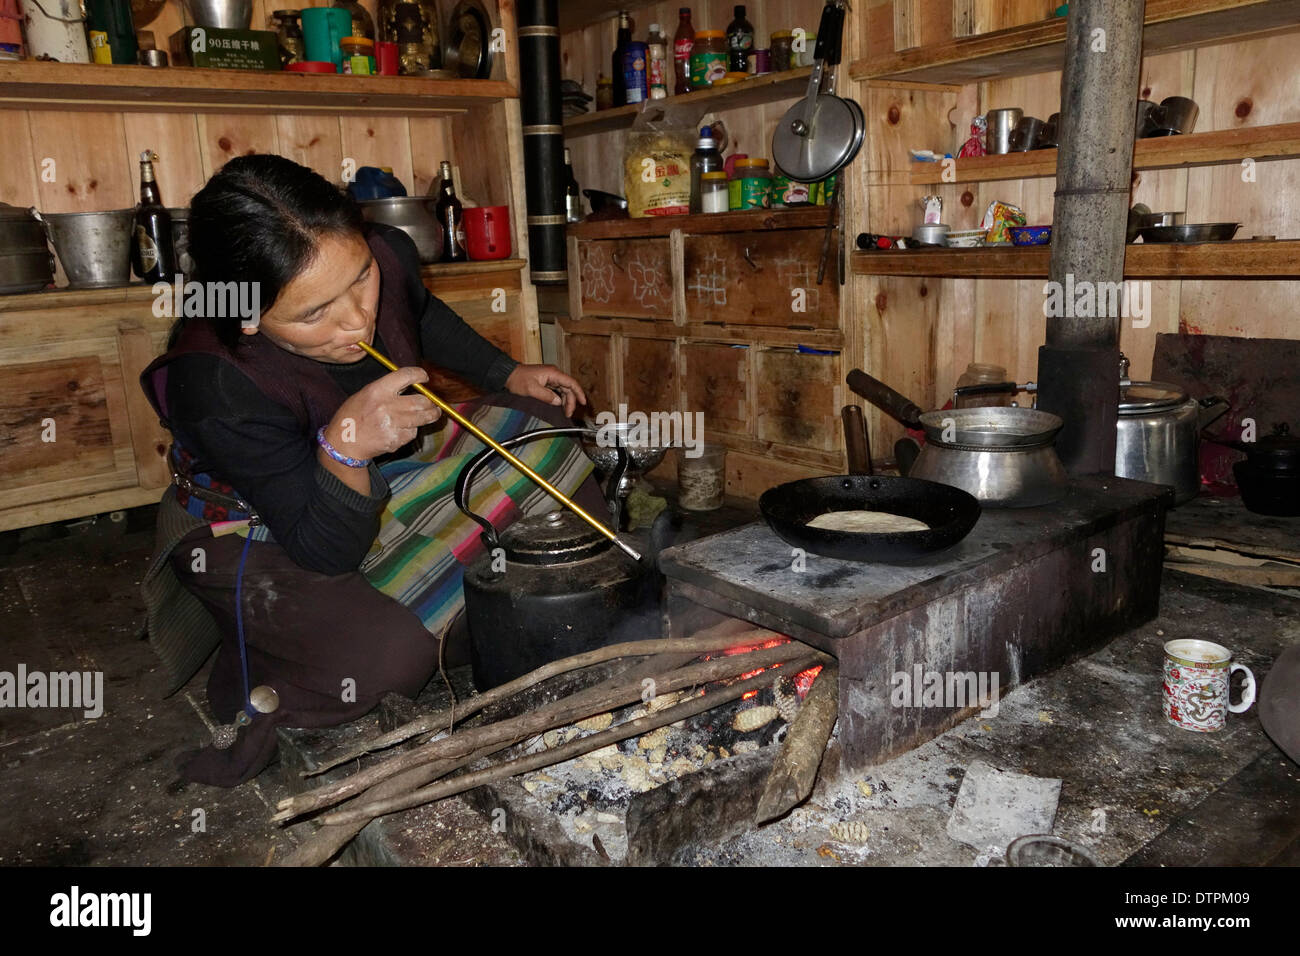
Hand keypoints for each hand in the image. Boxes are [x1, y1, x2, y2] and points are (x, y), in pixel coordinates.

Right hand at [325, 366, 440, 459]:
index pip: (406, 376)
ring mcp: (392, 424)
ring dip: (430, 416)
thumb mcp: (366, 394)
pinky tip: (402, 430)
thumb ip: (388, 388)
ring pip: (422, 418)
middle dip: (431, 402)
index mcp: (378, 390)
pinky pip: (412, 433)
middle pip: (421, 401)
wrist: (344, 442)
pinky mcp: (395, 440)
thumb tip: (413, 384)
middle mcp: (387, 406)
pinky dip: (411, 431)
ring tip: (432, 414)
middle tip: (433, 404)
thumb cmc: (354, 416)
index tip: (424, 378)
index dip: (419, 375)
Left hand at [504, 364, 587, 417]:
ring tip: (565, 412)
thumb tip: (558, 402)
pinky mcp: (547, 382)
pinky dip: (560, 399)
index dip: (578, 393)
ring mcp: (550, 378)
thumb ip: (546, 396)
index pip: (571, 383)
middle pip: (568, 388)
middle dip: (571, 401)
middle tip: (569, 413)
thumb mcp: (531, 389)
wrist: (508, 375)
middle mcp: (554, 374)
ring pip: (564, 390)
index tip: (583, 402)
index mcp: (553, 373)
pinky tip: (560, 407)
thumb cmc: (518, 379)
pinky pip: (558, 391)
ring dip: (566, 401)